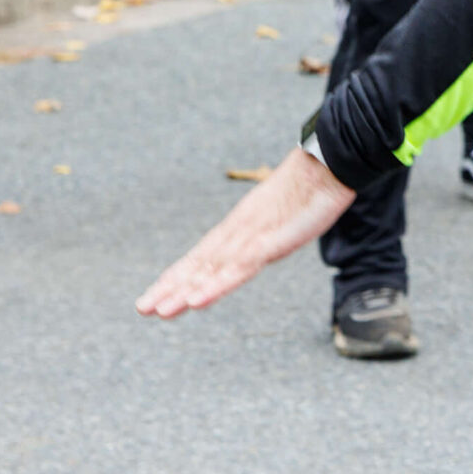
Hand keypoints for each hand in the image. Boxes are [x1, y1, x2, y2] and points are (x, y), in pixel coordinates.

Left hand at [136, 147, 355, 319]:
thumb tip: (268, 239)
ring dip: (183, 291)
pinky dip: (216, 286)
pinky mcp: (269, 242)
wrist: (329, 163)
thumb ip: (273, 229)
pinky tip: (198, 301)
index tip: (158, 293)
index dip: (179, 275)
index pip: (204, 255)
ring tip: (158, 310)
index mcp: (242, 225)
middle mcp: (239, 231)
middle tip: (143, 308)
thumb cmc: (313, 185)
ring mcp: (251, 236)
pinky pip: (238, 269)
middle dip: (170, 286)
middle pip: (199, 263)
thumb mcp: (287, 213)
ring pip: (211, 269)